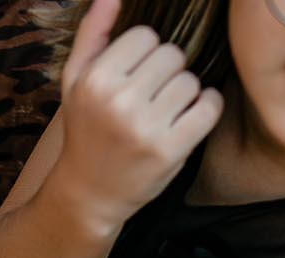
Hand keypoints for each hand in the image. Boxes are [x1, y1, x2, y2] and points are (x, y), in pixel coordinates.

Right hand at [56, 0, 223, 232]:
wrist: (88, 195)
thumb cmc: (85, 133)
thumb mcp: (75, 82)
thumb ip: (92, 35)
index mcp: (96, 80)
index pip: (145, 36)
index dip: (144, 56)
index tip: (135, 79)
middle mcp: (119, 102)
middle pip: (171, 55)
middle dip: (166, 74)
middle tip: (151, 99)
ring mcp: (145, 128)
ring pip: (190, 81)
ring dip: (184, 94)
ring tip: (165, 113)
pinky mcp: (169, 151)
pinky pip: (208, 107)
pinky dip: (206, 108)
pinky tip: (189, 119)